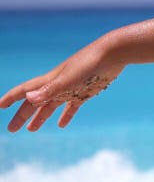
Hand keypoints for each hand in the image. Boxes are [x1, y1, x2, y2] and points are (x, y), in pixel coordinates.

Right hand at [0, 37, 125, 131]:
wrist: (114, 53)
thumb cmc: (90, 63)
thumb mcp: (68, 79)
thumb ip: (50, 90)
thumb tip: (29, 99)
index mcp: (50, 80)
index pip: (26, 90)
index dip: (12, 98)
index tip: (0, 106)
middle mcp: (58, 84)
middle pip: (36, 101)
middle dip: (23, 114)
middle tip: (12, 129)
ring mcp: (73, 87)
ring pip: (52, 104)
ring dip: (41, 116)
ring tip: (32, 129)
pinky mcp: (87, 90)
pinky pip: (73, 105)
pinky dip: (66, 114)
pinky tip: (62, 124)